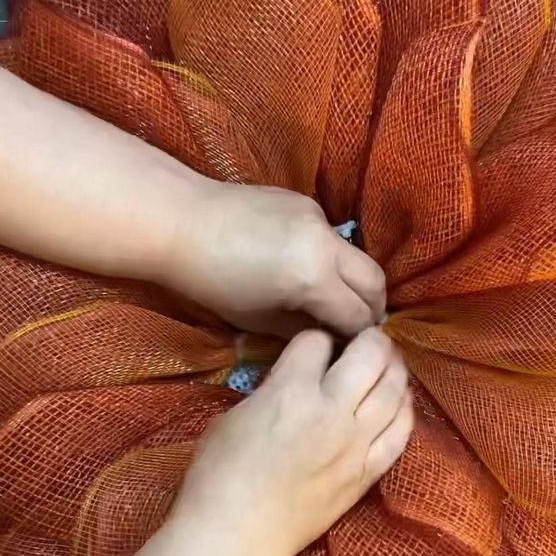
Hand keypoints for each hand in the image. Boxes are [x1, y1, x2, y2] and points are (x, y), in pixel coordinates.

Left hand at [167, 179, 386, 336]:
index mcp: (313, 278)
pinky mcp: (307, 203)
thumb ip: (304, 330)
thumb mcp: (259, 320)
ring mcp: (320, 218)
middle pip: (375, 282)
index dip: (356, 340)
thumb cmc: (211, 282)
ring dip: (354, 283)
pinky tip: (305, 270)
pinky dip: (331, 260)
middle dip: (372, 309)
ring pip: (358, 258)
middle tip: (358, 329)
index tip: (350, 352)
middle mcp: (327, 244)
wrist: (180, 222)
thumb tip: (330, 335)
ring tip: (336, 303)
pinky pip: (333, 239)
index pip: (357, 317)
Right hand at [175, 327, 412, 555]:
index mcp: (290, 392)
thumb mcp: (235, 416)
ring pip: (394, 389)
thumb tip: (293, 381)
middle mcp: (331, 412)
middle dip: (370, 339)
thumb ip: (271, 390)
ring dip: (394, 368)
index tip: (312, 346)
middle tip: (367, 339)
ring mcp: (355, 445)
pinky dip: (404, 410)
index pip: (317, 341)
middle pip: (370, 355)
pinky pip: (401, 434)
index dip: (314, 338)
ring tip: (388, 362)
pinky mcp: (366, 474)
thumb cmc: (219, 476)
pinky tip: (400, 401)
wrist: (236, 536)